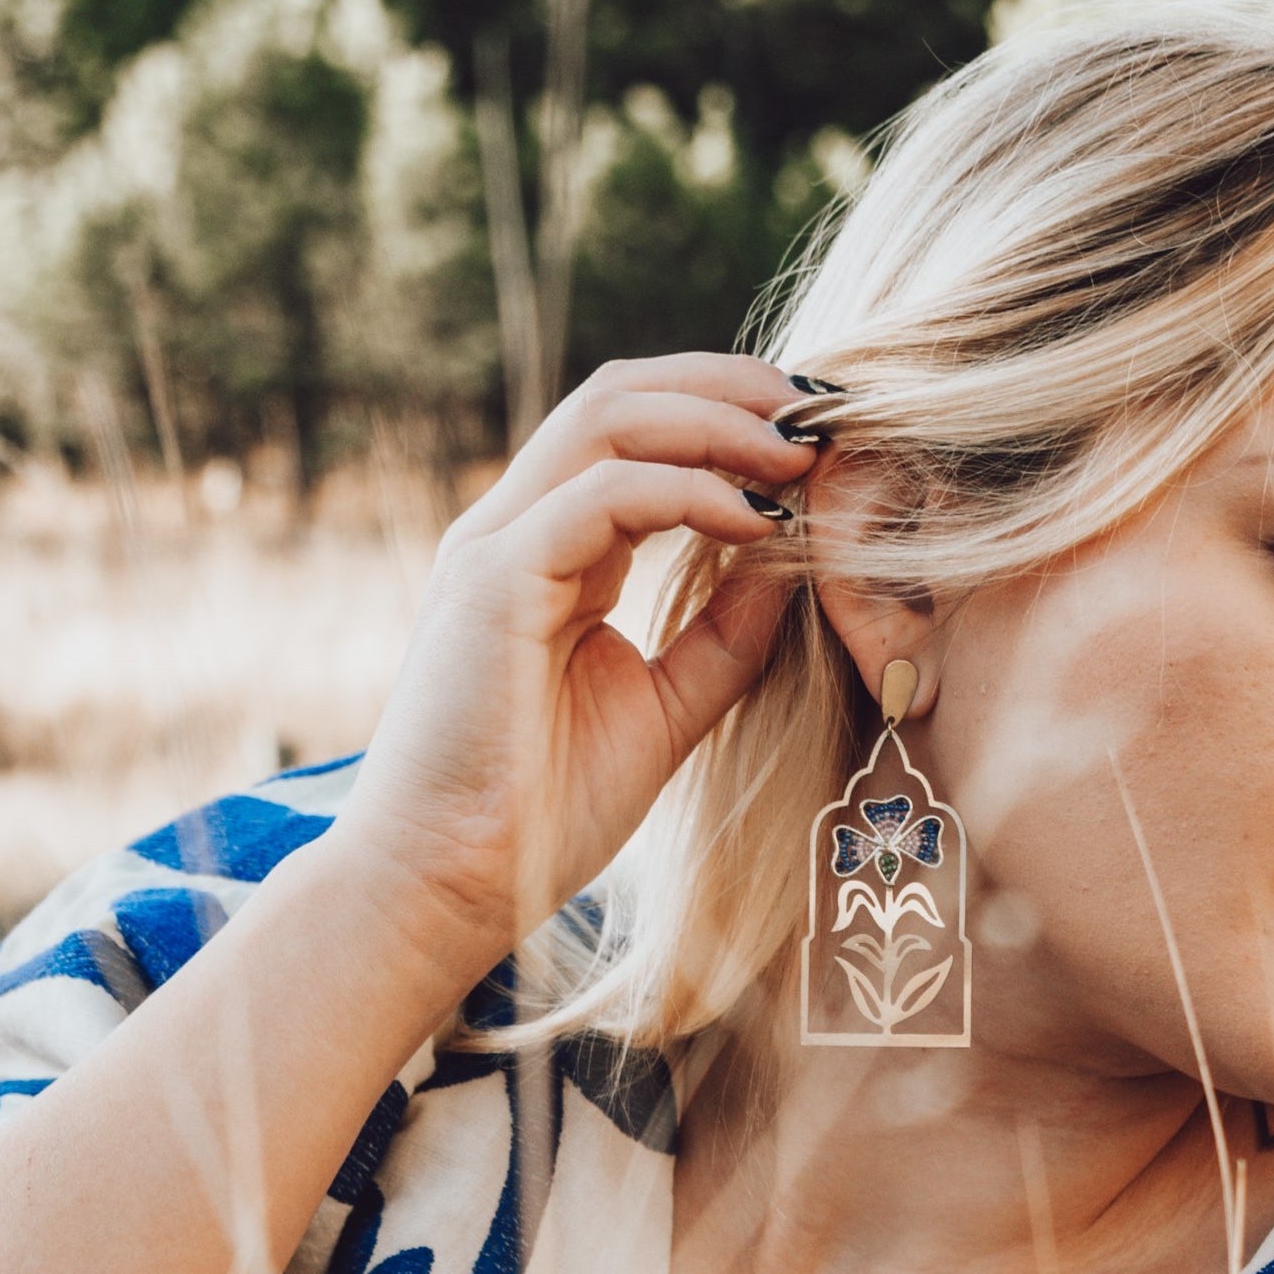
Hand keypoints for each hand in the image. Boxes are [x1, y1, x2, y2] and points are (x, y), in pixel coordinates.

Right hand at [328, 353, 811, 983]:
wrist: (449, 884)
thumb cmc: (542, 809)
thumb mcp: (666, 706)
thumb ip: (727, 634)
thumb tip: (796, 563)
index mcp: (550, 550)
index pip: (637, 432)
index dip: (730, 416)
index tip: (821, 442)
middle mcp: (515, 529)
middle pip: (623, 395)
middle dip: (731, 388)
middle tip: (825, 415)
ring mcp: (496, 545)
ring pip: (608, 417)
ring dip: (717, 420)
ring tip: (799, 454)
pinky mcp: (493, 580)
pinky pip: (600, 493)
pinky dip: (688, 491)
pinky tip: (755, 520)